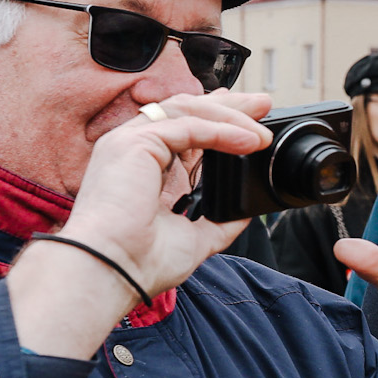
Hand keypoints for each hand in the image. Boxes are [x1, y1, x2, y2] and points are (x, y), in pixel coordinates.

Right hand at [8, 91, 271, 358]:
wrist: (115, 271)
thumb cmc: (141, 262)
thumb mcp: (194, 238)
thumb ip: (217, 221)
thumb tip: (243, 212)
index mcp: (145, 169)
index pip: (184, 131)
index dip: (217, 121)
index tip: (250, 123)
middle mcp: (135, 150)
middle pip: (185, 111)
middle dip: (227, 106)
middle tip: (263, 106)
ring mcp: (131, 143)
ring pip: (186, 111)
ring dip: (230, 117)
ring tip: (262, 132)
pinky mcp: (134, 143)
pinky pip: (188, 127)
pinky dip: (222, 132)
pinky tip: (249, 142)